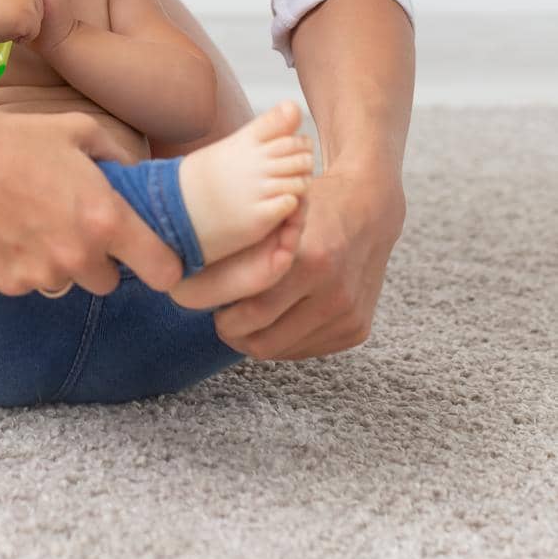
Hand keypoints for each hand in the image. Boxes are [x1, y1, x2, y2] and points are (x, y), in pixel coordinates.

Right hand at [0, 108, 185, 297]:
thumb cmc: (21, 138)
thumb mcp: (81, 130)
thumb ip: (120, 155)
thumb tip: (140, 172)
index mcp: (107, 221)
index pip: (162, 271)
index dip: (163, 266)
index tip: (155, 259)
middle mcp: (79, 256)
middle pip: (108, 282)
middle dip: (99, 260)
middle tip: (76, 226)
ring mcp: (41, 274)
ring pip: (64, 282)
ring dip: (59, 263)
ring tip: (35, 223)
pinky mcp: (7, 283)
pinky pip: (26, 282)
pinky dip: (22, 264)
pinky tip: (7, 230)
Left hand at [210, 165, 405, 359]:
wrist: (369, 209)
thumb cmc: (312, 207)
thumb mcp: (275, 214)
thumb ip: (243, 246)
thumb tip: (189, 276)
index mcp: (310, 260)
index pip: (250, 311)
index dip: (219, 315)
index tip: (203, 304)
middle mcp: (334, 293)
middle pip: (262, 339)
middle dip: (232, 332)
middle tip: (221, 316)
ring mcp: (348, 315)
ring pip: (282, 350)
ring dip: (257, 337)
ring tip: (245, 315)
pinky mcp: (357, 330)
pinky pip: (305, 351)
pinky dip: (284, 339)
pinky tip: (277, 316)